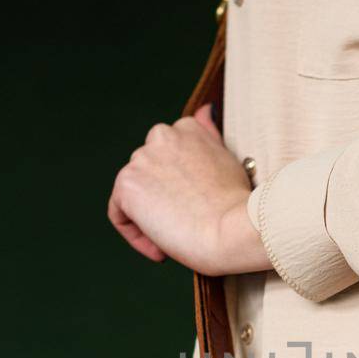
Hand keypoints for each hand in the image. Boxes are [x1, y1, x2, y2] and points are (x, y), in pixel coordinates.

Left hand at [108, 105, 272, 275]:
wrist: (233, 229)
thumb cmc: (238, 205)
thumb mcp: (228, 159)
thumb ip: (209, 135)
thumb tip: (204, 110)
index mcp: (187, 128)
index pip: (168, 158)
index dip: (179, 188)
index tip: (195, 207)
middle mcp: (161, 135)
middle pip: (150, 176)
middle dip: (164, 202)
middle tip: (189, 226)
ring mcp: (141, 158)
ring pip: (135, 196)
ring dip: (152, 219)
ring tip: (179, 237)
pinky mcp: (126, 185)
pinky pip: (120, 216)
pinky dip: (137, 235)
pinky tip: (162, 247)